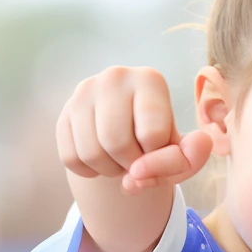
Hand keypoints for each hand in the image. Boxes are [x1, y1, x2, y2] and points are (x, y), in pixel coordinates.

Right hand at [56, 66, 211, 194]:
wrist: (128, 130)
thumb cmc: (161, 136)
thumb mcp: (185, 146)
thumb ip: (189, 157)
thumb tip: (140, 173)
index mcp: (150, 79)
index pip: (153, 134)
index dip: (159, 156)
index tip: (160, 151)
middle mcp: (114, 77)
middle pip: (117, 143)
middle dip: (131, 166)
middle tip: (139, 162)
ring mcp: (83, 93)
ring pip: (91, 153)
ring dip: (111, 171)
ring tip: (122, 162)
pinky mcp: (63, 113)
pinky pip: (71, 158)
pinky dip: (89, 172)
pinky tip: (102, 161)